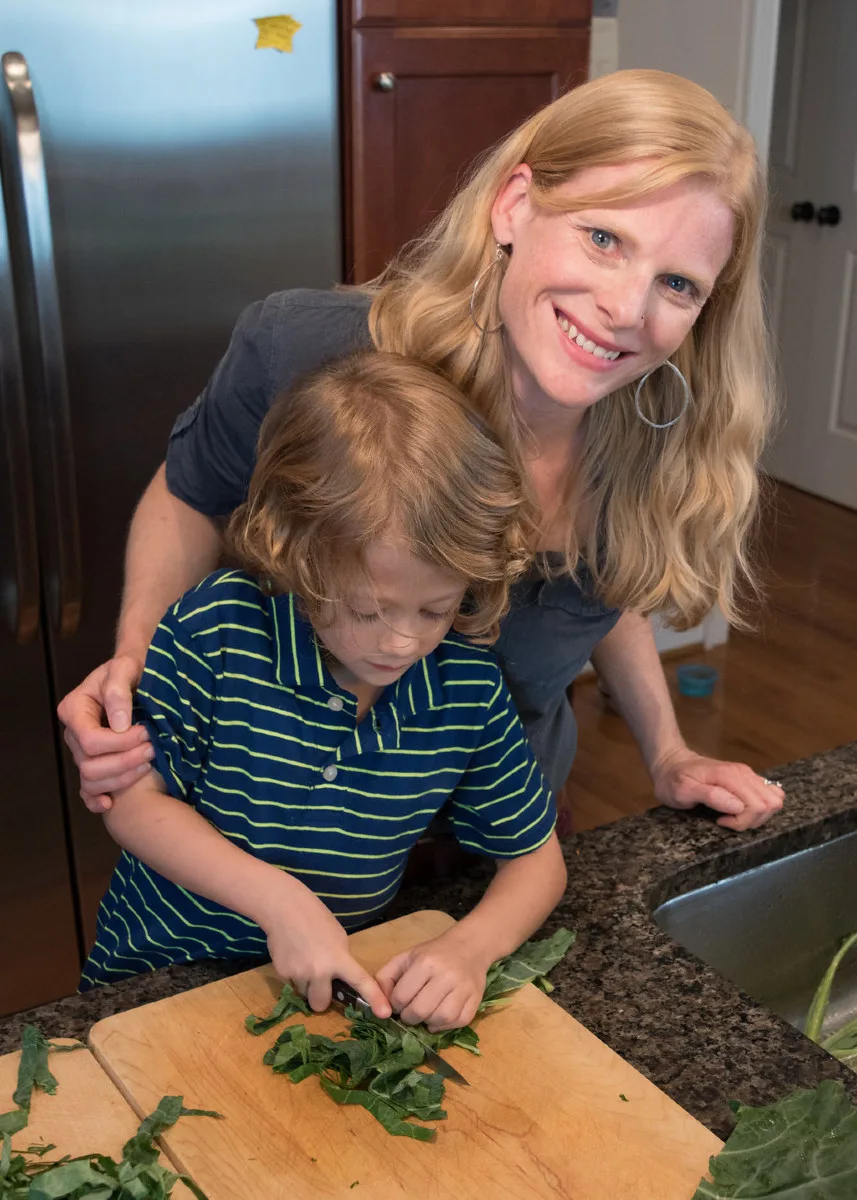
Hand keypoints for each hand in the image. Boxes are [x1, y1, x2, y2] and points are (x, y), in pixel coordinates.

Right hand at [58, 656, 153, 812]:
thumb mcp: (126, 667)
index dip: (120, 743)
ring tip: (149, 761)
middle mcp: (73, 734)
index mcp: (74, 709)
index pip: (90, 740)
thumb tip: (120, 724)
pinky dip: (97, 800)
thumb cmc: (132, 667)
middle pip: (90, 764)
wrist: (139, 672)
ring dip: (123, 777)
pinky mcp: (95, 762)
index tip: (146, 732)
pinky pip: (87, 790)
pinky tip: (111, 803)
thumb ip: (118, 691)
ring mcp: (82, 752)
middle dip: (125, 761)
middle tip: (153, 749)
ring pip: (91, 781)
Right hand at [261, 883, 390, 1018]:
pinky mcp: (282, 973)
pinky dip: (293, 976)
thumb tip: (339, 977)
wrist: (284, 909)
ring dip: (306, 985)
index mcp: (338, 958)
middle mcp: (319, 971)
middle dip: (320, 997)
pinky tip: (292, 956)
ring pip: (304, 995)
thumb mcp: (338, 937)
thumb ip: (340, 960)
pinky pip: (291, 985)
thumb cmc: (315, 918)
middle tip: (319, 980)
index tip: (384, 1014)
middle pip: (321, 1004)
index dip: (374, 998)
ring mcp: (299, 974)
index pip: (360, 981)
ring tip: (303, 961)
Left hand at [376, 930, 488, 1031]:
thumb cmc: (433, 953)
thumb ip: (386, 978)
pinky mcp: (476, 999)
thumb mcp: (405, 958)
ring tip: (424, 1015)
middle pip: (420, 1011)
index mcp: (425, 962)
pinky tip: (438, 1018)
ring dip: (428, 1022)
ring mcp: (463, 988)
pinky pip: (459, 1022)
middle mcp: (446, 975)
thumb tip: (380, 1006)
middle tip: (409, 1013)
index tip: (398, 1003)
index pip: (402, 997)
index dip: (395, 1005)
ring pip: (440, 1019)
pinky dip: (446, 1026)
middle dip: (409, 1017)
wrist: (469, 946)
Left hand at [652, 747, 784, 831]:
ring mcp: (748, 775)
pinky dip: (760, 809)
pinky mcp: (748, 779)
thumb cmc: (674, 779)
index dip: (741, 821)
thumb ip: (711, 796)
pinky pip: (768, 795)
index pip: (757, 805)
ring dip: (758, 816)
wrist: (671, 762)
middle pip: (770, 804)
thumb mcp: (683, 790)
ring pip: (774, 800)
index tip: (720, 821)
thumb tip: (738, 807)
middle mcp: (744, 773)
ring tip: (734, 817)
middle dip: (752, 820)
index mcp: (730, 776)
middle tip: (728, 821)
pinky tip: (740, 810)